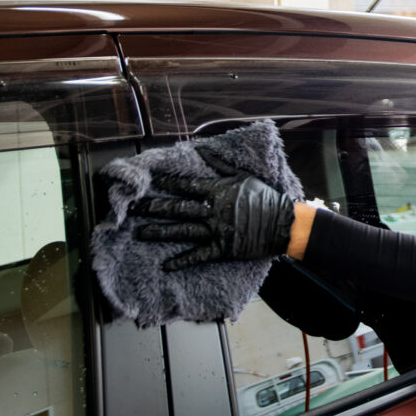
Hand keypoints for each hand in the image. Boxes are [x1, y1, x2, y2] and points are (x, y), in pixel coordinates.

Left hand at [131, 169, 295, 270]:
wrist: (282, 223)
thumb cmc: (265, 197)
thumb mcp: (243, 175)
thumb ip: (220, 164)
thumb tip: (201, 150)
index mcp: (218, 191)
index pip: (185, 186)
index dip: (165, 183)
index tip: (148, 182)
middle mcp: (213, 210)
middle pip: (177, 208)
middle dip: (153, 207)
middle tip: (133, 208)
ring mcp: (216, 230)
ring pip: (182, 231)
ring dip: (160, 232)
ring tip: (140, 233)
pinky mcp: (222, 248)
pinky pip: (199, 255)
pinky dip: (183, 261)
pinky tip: (166, 265)